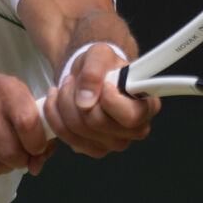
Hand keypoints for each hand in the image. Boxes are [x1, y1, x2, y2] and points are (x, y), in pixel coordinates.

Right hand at [0, 71, 56, 179]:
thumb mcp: (21, 102)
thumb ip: (38, 133)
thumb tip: (35, 167)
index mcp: (7, 88)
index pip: (28, 124)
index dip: (36, 144)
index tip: (36, 148)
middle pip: (9, 150)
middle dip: (20, 161)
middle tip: (19, 157)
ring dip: (3, 168)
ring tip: (4, 159)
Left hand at [42, 43, 159, 156]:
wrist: (91, 77)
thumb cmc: (104, 66)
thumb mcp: (100, 54)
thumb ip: (95, 70)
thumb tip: (85, 101)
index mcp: (147, 107)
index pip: (129, 116)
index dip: (109, 101)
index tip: (103, 84)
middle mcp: (135, 130)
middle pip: (96, 122)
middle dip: (76, 96)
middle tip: (73, 79)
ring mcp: (114, 143)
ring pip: (76, 129)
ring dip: (63, 103)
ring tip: (66, 86)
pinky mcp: (93, 149)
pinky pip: (65, 136)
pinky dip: (55, 114)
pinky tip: (58, 100)